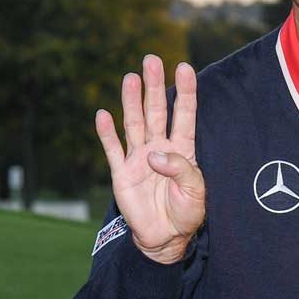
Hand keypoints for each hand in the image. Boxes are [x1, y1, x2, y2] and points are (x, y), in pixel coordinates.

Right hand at [95, 55, 205, 264]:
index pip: (184, 114)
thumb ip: (181, 169)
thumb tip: (156, 154)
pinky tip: (102, 115)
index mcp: (182, 150)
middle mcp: (159, 147)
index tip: (185, 67)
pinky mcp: (121, 172)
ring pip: (134, 123)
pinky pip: (113, 149)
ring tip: (130, 78)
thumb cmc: (185, 213)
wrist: (164, 238)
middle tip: (151, 60)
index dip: (184, 91)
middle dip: (154, 86)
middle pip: (156, 111)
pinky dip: (107, 133)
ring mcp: (139, 157)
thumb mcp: (195, 192)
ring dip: (131, 101)